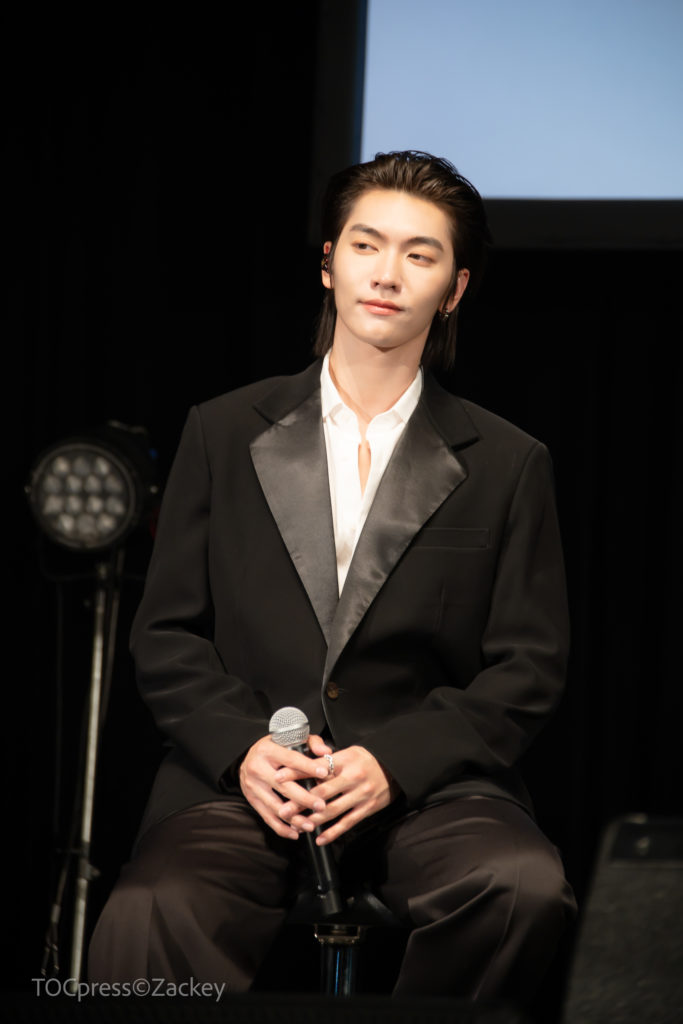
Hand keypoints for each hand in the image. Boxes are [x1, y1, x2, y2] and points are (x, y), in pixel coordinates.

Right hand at [238, 733, 333, 839]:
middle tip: (321, 806)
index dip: (308, 767)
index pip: (290, 759)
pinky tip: (295, 832)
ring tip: (311, 825)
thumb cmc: (276, 748)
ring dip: (294, 818)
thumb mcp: (291, 739)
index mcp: (267, 750)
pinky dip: (281, 828)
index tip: (324, 774)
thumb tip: (326, 752)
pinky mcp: (251, 799)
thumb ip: (311, 743)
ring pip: (275, 806)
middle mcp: (257, 767)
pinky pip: (267, 817)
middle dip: (304, 798)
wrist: (248, 757)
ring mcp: (253, 785)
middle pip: (283, 786)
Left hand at [275, 743, 398, 844]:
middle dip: (300, 802)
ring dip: (313, 820)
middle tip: (283, 810)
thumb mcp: (347, 753)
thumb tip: (304, 771)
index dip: (296, 772)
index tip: (279, 777)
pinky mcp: (367, 808)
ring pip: (332, 810)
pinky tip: (319, 839)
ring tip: (296, 826)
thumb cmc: (365, 759)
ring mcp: (360, 794)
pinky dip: (333, 833)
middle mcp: (352, 777)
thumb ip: (327, 762)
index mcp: (344, 761)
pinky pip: (347, 823)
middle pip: (321, 792)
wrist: (395, 766)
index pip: (316, 767)